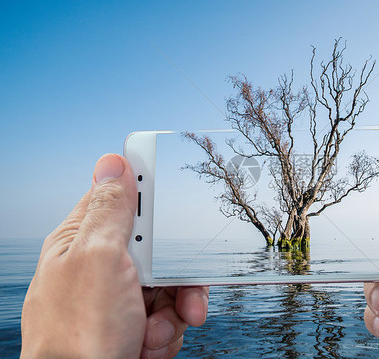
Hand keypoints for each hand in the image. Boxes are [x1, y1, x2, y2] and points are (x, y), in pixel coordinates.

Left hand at [21, 154, 208, 358]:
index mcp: (82, 240)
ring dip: (174, 311)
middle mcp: (102, 267)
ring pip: (171, 283)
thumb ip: (109, 210)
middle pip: (159, 247)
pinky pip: (171, 313)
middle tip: (174, 288)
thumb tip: (112, 162)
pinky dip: (168, 332)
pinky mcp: (135, 322)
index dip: (149, 196)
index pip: (120, 199)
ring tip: (152, 332)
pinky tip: (149, 343)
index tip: (174, 194)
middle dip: (175, 272)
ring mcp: (119, 297)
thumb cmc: (79, 335)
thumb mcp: (98, 259)